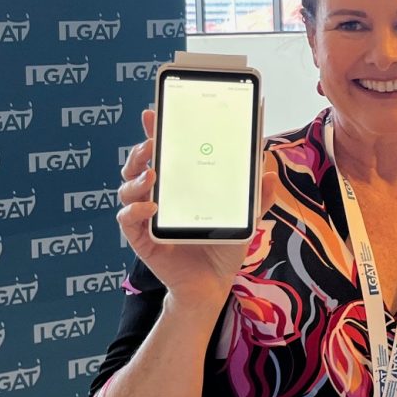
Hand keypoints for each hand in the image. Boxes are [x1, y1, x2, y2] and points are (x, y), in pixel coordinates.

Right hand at [116, 110, 278, 310]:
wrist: (212, 284)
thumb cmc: (223, 246)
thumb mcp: (246, 218)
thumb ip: (259, 196)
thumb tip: (269, 169)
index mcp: (179, 185)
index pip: (163, 152)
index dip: (154, 131)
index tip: (153, 112)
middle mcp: (158, 196)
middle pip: (137, 165)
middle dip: (140, 149)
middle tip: (152, 142)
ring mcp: (147, 216)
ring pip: (127, 188)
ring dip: (136, 177)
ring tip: (152, 172)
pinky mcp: (142, 238)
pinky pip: (128, 220)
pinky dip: (136, 210)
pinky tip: (151, 206)